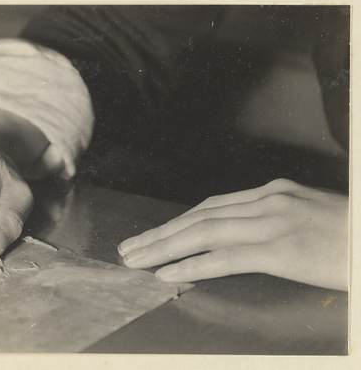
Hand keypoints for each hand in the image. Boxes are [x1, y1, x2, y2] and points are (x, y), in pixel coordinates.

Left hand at [118, 178, 347, 290]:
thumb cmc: (351, 235)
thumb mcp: (308, 217)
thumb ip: (273, 221)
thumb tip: (240, 238)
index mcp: (273, 193)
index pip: (211, 207)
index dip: (177, 223)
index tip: (152, 235)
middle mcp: (268, 201)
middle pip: (199, 217)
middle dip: (159, 233)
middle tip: (128, 248)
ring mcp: (274, 223)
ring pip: (204, 233)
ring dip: (163, 247)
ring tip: (135, 260)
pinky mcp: (283, 249)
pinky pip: (226, 257)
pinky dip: (192, 264)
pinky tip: (168, 272)